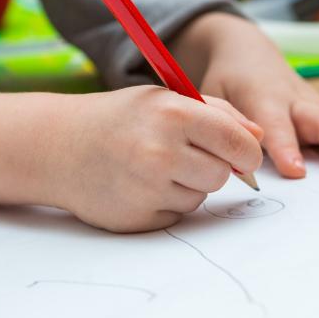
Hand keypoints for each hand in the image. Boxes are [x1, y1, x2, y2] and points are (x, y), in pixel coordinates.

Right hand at [0, 88, 262, 232]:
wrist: (59, 147)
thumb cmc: (120, 118)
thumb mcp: (166, 99)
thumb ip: (217, 113)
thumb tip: (259, 138)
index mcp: (173, 115)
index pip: (239, 142)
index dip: (247, 151)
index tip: (242, 154)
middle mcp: (161, 153)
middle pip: (223, 175)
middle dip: (213, 166)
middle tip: (184, 154)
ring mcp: (147, 189)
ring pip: (201, 196)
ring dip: (188, 185)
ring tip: (154, 167)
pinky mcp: (139, 218)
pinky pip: (177, 215)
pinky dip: (166, 203)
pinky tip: (140, 186)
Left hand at [172, 13, 318, 177]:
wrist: (244, 52)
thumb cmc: (225, 82)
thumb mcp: (210, 97)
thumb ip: (220, 125)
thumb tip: (227, 158)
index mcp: (260, 98)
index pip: (275, 124)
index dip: (285, 147)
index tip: (297, 171)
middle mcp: (292, 98)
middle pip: (318, 118)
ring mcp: (311, 100)